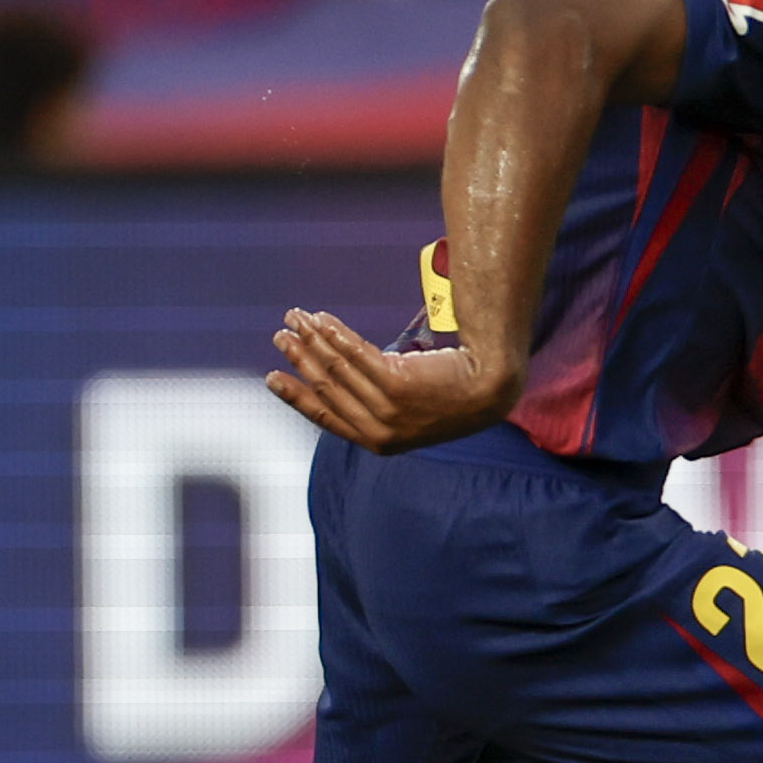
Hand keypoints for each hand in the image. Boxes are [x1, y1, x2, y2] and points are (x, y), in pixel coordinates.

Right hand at [266, 308, 519, 452]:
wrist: (491, 389)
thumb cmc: (453, 396)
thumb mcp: (411, 412)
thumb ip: (377, 407)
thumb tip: (340, 382)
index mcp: (379, 442)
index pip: (325, 417)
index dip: (295, 396)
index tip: (272, 376)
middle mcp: (380, 429)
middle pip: (326, 388)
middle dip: (299, 358)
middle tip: (282, 335)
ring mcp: (389, 408)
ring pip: (337, 369)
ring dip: (312, 339)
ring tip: (296, 319)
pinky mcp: (399, 384)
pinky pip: (357, 355)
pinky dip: (335, 335)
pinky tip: (322, 320)